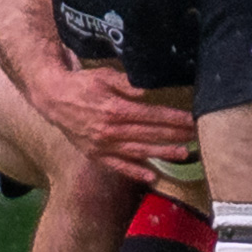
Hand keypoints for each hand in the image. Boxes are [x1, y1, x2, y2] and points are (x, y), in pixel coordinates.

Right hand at [30, 66, 195, 180]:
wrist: (54, 99)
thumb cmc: (82, 84)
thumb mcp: (105, 76)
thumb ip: (128, 84)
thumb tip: (148, 91)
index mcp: (115, 110)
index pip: (152, 116)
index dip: (174, 118)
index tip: (192, 119)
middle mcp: (111, 131)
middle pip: (150, 134)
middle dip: (175, 135)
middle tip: (197, 136)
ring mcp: (103, 145)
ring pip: (138, 152)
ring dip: (162, 154)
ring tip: (183, 154)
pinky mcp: (95, 154)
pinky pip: (118, 166)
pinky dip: (135, 172)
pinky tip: (152, 176)